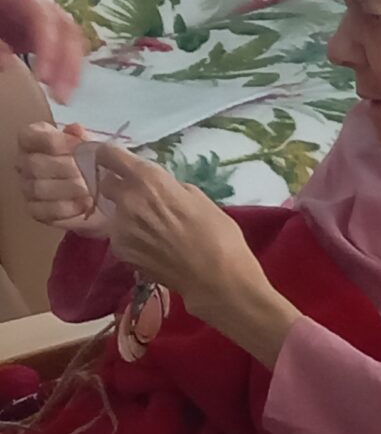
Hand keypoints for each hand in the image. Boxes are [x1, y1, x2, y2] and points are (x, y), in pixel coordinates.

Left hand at [0, 0, 83, 101]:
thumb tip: (8, 63)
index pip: (45, 17)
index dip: (49, 47)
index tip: (44, 78)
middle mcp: (40, 0)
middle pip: (68, 30)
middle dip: (68, 65)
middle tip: (61, 96)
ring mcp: (45, 15)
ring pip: (73, 40)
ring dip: (72, 71)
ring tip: (64, 97)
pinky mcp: (45, 30)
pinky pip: (65, 48)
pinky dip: (66, 68)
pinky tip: (60, 87)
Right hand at [18, 121, 105, 235]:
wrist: (107, 197)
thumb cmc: (95, 165)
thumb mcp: (93, 148)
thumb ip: (84, 137)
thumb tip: (76, 129)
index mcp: (34, 141)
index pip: (29, 136)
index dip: (53, 141)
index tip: (78, 147)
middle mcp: (25, 163)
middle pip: (34, 164)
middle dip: (66, 169)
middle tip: (89, 174)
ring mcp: (28, 188)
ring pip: (38, 188)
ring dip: (68, 190)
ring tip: (91, 191)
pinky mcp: (36, 211)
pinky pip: (44, 211)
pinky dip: (68, 208)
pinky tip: (86, 204)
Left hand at [90, 146, 298, 362]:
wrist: (217, 280)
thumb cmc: (220, 236)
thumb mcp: (200, 199)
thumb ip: (170, 187)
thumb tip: (158, 188)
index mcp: (149, 180)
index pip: (108, 153)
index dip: (108, 154)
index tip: (114, 160)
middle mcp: (127, 199)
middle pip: (106, 183)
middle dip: (120, 187)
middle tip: (142, 200)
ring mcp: (119, 227)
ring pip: (114, 213)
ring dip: (128, 216)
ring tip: (155, 232)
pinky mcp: (120, 250)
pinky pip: (120, 236)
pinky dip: (132, 238)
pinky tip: (154, 248)